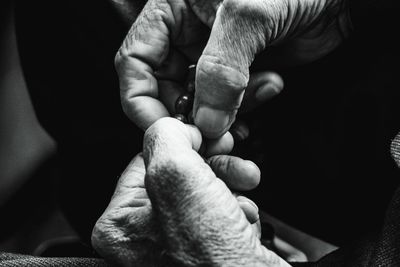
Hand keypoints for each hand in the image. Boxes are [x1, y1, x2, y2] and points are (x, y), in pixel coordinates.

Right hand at [115, 0, 349, 137]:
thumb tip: (206, 122)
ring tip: (255, 100)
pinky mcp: (235, 73)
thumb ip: (220, 69)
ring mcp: (211, 56)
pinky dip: (242, 110)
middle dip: (189, 116)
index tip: (166, 130)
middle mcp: (186, 35)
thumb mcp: (249, 15)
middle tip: (217, 134)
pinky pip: (225, 104)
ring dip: (222, 114)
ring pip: (197, 102)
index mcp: (172, 9)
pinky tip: (269, 89)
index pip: (135, 61)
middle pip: (164, 89)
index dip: (142, 100)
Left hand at [142, 118, 288, 265]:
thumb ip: (166, 138)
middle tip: (232, 158)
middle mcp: (144, 237)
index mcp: (121, 223)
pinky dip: (238, 210)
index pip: (145, 160)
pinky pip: (220, 214)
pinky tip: (246, 220)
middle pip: (179, 175)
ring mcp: (176, 247)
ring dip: (230, 185)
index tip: (204, 138)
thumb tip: (176, 128)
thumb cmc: (211, 255)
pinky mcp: (207, 251)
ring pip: (204, 191)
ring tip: (246, 189)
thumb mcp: (176, 176)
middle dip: (212, 164)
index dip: (180, 144)